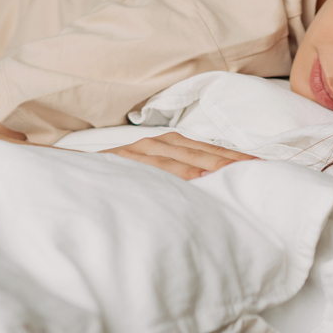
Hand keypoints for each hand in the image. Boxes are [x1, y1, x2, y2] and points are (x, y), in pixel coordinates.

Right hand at [100, 132, 259, 180]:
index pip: (206, 150)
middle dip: (234, 160)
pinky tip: (201, 180)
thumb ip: (171, 178)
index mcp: (163, 145)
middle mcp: (155, 143)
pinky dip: (182, 173)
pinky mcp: (127, 162)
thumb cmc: (111, 179)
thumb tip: (203, 188)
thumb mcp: (144, 175)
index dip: (234, 157)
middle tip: (264, 170)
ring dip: (215, 165)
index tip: (261, 166)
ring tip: (242, 174)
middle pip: (203, 152)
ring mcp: (141, 152)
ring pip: (185, 158)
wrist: (69, 174)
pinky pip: (160, 168)